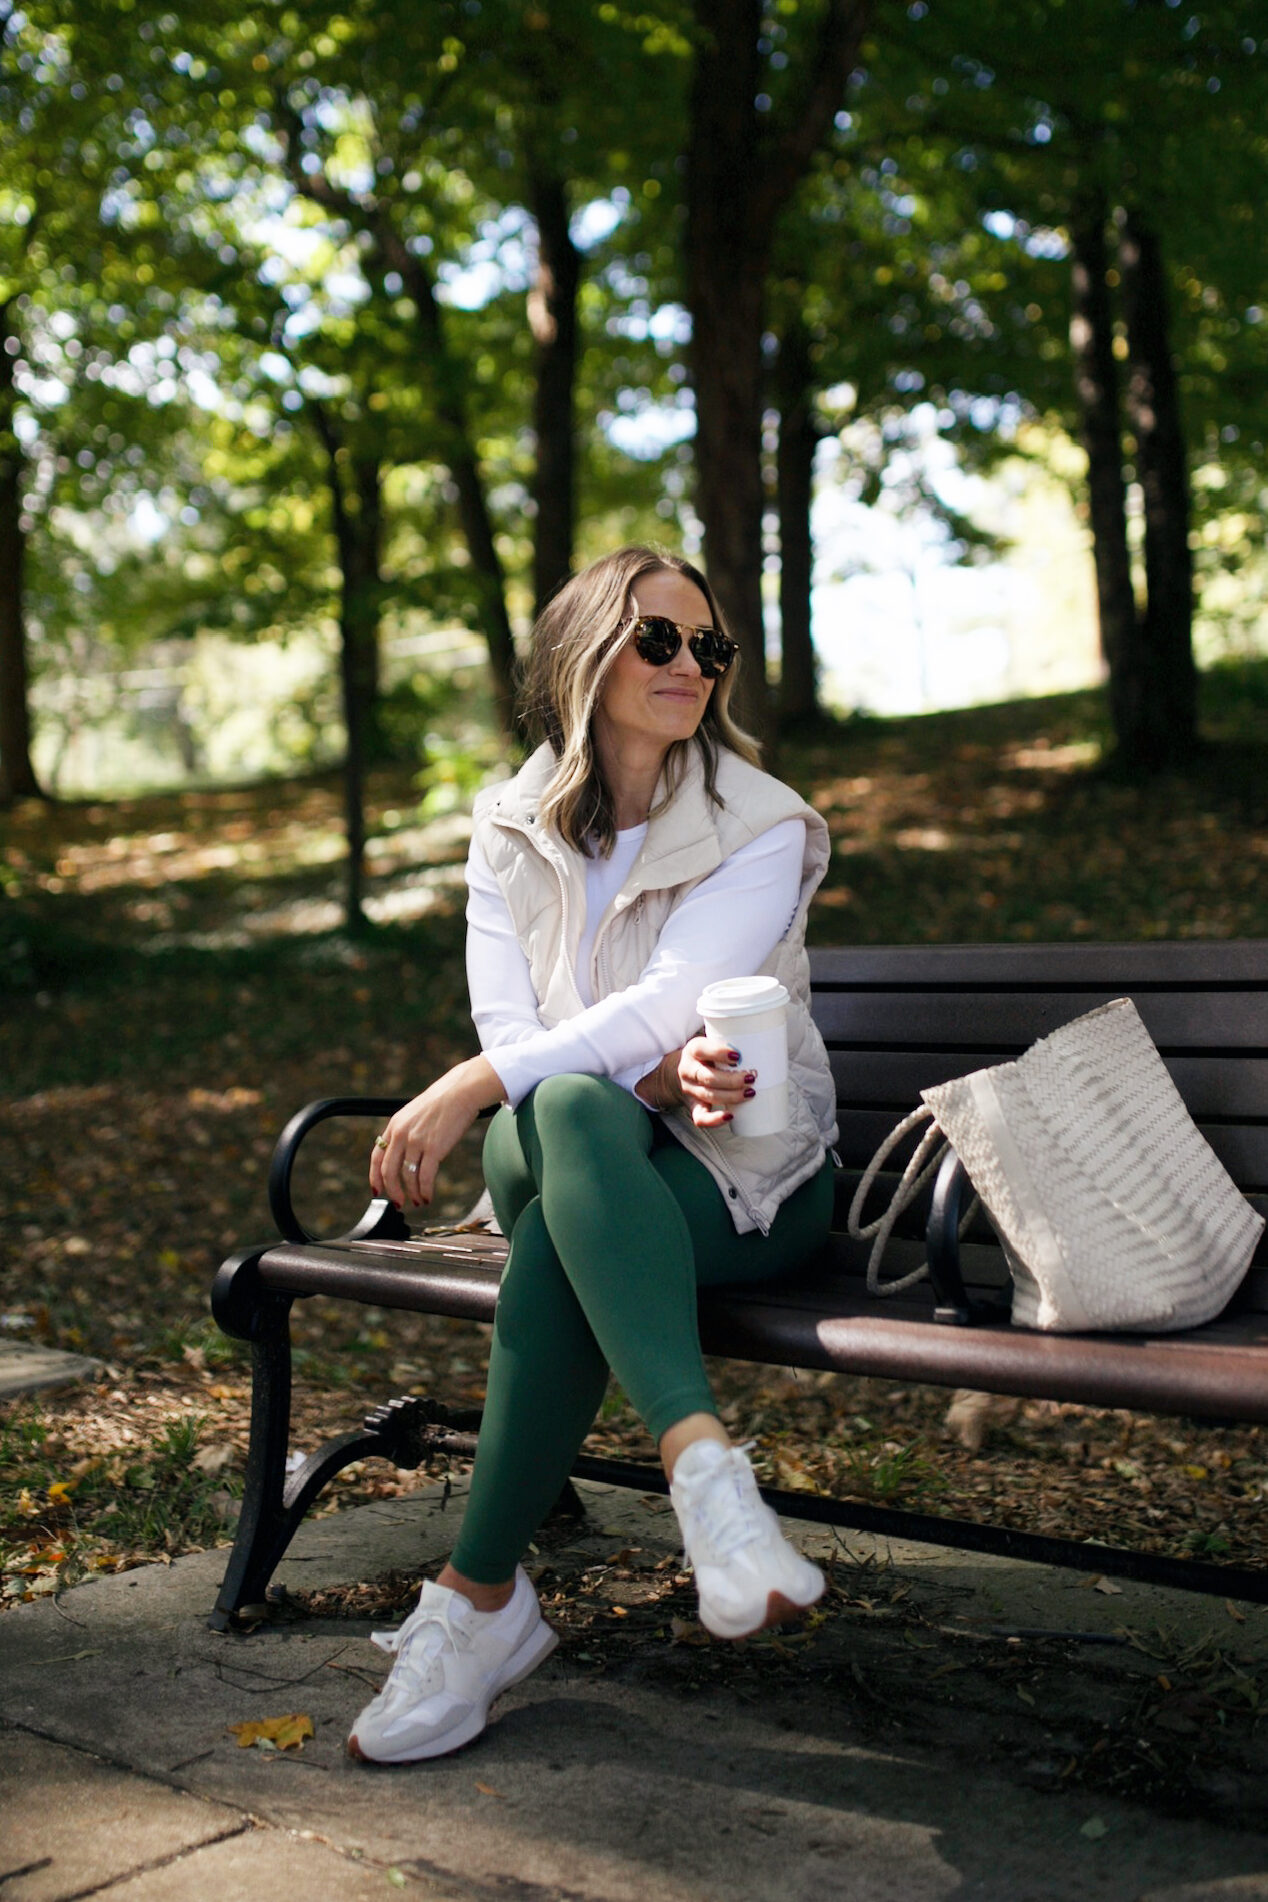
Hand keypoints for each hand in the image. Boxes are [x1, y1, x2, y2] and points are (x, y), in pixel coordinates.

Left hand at [369, 1055, 503, 1208]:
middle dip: (392, 1191)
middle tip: (398, 1203)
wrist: (462, 1091)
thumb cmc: (443, 1101)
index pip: (376, 1156)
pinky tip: (428, 1197)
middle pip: (389, 1171)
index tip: (377, 1191)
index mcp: (394, 1125)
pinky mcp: (434, 1148)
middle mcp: (401, 1134)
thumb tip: (404, 1154)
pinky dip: (425, 1191)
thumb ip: (406, 1131)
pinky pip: (425, 1177)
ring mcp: (416, 1141)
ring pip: (408, 1177)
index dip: (375, 1177)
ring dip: (412, 1193)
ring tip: (418, 1201)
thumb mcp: (414, 1113)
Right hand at [637, 1035, 756, 1129]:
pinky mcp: (694, 1105)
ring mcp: (690, 1089)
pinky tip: (730, 1115)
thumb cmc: (709, 1055)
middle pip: (707, 1077)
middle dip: (731, 1080)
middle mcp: (688, 1070)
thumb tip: (767, 1042)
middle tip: (750, 1078)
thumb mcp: (714, 1042)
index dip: (719, 1053)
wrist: (688, 1071)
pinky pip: (700, 1117)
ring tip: (750, 1093)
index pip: (702, 1050)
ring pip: (708, 1095)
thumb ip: (732, 1042)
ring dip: (731, 1096)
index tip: (738, 1056)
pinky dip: (714, 1119)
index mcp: (693, 1050)